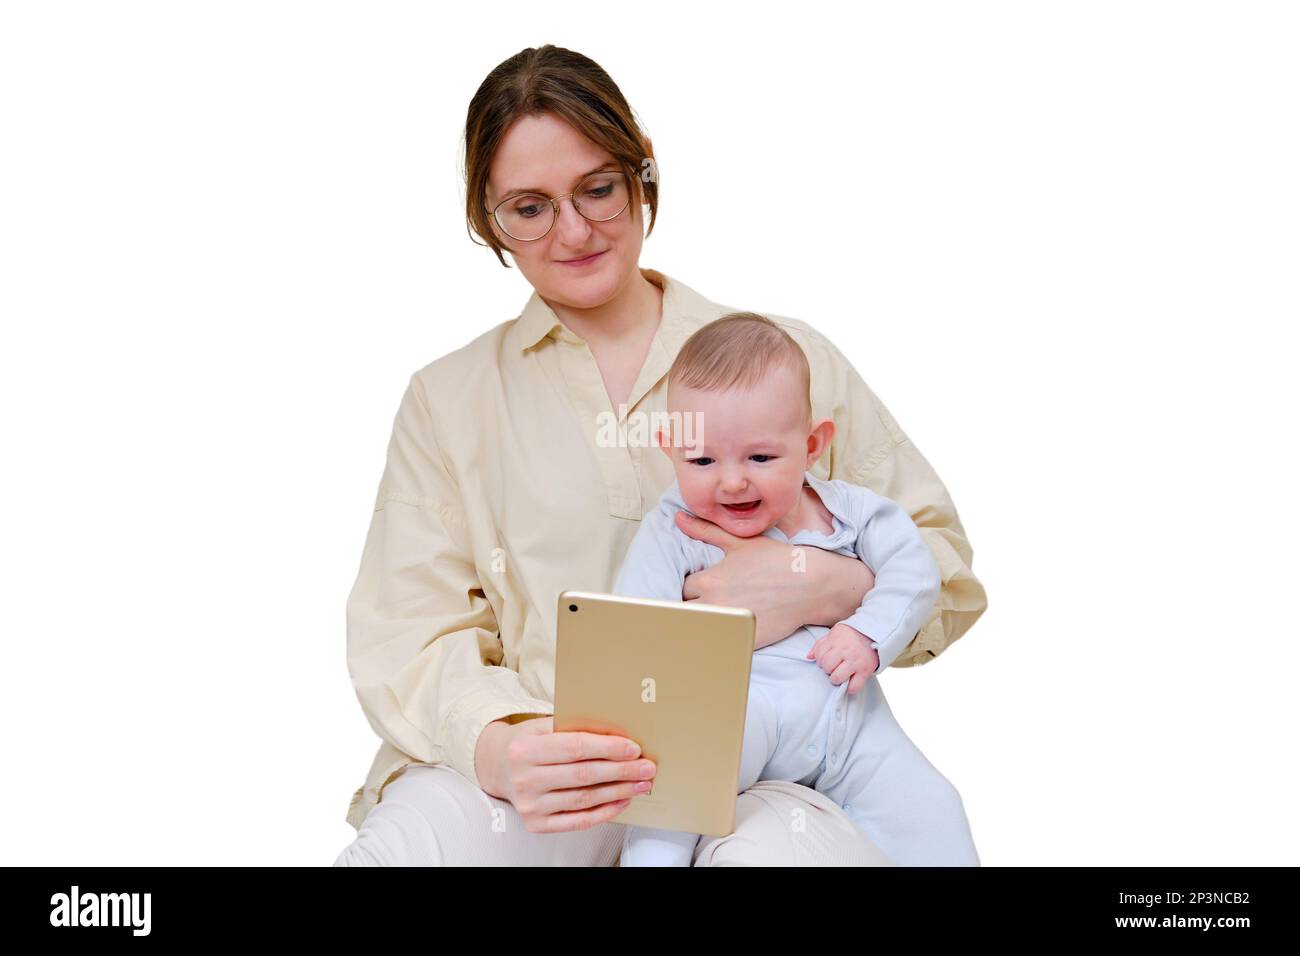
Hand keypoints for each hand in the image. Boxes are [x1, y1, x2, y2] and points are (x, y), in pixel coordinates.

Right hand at [474, 717, 656, 833]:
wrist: (496, 765)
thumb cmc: (528, 741)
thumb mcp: (543, 726)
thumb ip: (575, 727)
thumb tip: (619, 733)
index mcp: (526, 748)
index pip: (576, 747)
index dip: (608, 748)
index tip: (633, 748)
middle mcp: (525, 779)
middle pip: (584, 775)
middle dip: (621, 771)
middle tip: (647, 767)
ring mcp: (530, 805)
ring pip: (584, 799)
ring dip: (618, 791)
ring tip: (640, 783)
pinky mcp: (536, 824)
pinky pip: (578, 821)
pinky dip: (604, 812)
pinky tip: (622, 801)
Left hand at [675, 511, 875, 648]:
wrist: (812, 585)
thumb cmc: (778, 561)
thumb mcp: (740, 542)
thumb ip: (705, 531)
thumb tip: (678, 518)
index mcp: (711, 580)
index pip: (682, 588)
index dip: (689, 589)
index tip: (698, 589)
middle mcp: (716, 603)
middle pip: (685, 611)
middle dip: (690, 608)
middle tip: (701, 605)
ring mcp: (730, 625)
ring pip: (697, 630)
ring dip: (699, 625)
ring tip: (708, 622)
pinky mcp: (744, 641)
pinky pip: (719, 646)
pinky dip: (716, 642)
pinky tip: (722, 636)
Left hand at [806, 622, 878, 693]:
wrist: (873, 633)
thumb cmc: (850, 635)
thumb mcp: (833, 634)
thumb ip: (820, 645)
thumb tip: (809, 657)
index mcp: (836, 641)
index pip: (819, 656)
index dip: (820, 660)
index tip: (827, 660)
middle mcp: (845, 651)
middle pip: (827, 667)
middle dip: (828, 669)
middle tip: (834, 667)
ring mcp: (855, 661)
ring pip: (837, 677)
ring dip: (836, 678)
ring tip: (840, 674)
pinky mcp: (865, 671)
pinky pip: (854, 686)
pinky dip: (850, 688)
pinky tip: (850, 681)